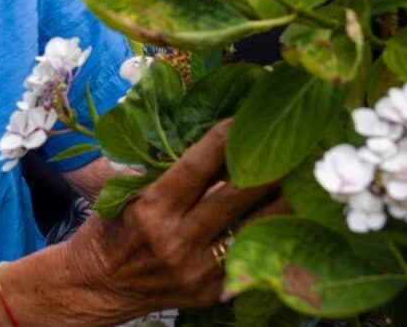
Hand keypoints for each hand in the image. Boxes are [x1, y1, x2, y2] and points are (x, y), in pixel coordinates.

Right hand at [63, 119, 285, 321]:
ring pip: (255, 228)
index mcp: (153, 209)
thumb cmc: (113, 226)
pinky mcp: (213, 292)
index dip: (226, 137)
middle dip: (270, 164)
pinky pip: (252, 257)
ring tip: (309, 173)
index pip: (198, 165)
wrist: (98, 285)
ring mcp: (199, 270)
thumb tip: (215, 131)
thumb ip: (167, 165)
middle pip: (237, 196)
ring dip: (286, 200)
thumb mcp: (128, 189)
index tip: (249, 114)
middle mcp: (178, 241)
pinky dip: (274, 233)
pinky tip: (296, 214)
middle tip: (297, 138)